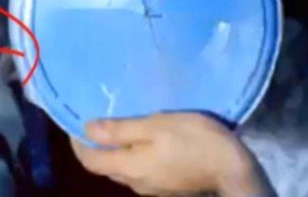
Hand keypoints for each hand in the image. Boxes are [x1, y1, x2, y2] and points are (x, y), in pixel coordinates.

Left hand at [71, 113, 273, 195]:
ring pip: (124, 168)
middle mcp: (135, 182)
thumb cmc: (194, 140)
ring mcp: (152, 187)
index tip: (76, 122)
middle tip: (99, 120)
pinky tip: (147, 140)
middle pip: (106, 166)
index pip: (90, 159)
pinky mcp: (167, 186)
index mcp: (129, 167)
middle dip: (97, 146)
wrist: (231, 167)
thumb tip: (88, 129)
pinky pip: (141, 170)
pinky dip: (135, 155)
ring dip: (117, 150)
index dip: (79, 142)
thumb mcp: (158, 125)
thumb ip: (121, 129)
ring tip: (123, 126)